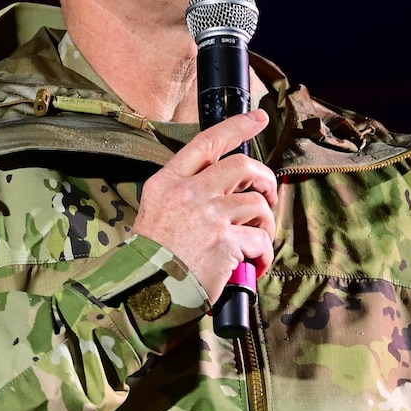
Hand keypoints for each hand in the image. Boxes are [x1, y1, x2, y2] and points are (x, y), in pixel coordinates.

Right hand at [133, 109, 277, 301]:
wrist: (143, 292)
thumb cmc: (148, 260)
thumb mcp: (154, 214)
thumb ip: (182, 196)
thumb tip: (220, 193)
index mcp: (167, 183)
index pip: (206, 143)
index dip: (236, 126)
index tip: (257, 118)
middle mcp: (188, 193)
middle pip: (241, 166)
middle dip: (263, 177)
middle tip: (267, 193)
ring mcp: (208, 215)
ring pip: (255, 202)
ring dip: (265, 221)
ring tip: (258, 238)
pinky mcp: (224, 241)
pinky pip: (259, 238)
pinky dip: (263, 252)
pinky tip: (255, 263)